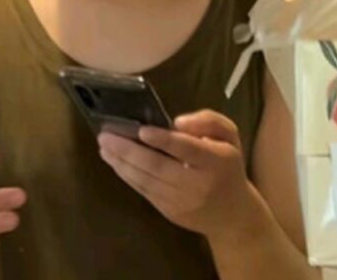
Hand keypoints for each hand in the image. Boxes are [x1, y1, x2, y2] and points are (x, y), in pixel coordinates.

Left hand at [98, 110, 261, 240]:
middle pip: (159, 166)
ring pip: (146, 180)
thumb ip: (209, 121)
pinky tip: (115, 163)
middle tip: (106, 135)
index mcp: (215, 161)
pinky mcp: (168, 212)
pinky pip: (144, 191)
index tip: (142, 130)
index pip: (187, 150)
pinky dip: (127, 176)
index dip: (164, 140)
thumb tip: (177, 123)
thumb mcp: (230, 137)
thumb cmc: (228, 167)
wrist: (232, 215)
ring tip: (104, 147)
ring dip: (121, 163)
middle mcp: (197, 183)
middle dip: (129, 151)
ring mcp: (180, 201)